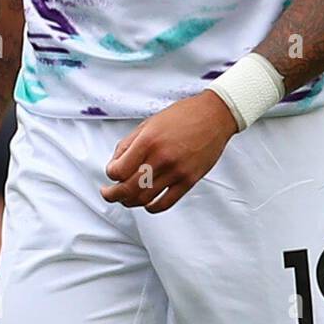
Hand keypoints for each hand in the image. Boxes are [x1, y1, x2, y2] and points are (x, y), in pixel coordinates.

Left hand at [99, 90, 238, 214]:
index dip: (110, 174)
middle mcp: (161, 158)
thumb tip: (115, 164)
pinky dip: (151, 207)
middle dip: (113, 194)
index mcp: (148, 141)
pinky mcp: (189, 180)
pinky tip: (147, 203)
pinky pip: (165, 203)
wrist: (214, 116)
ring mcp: (176, 171)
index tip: (111, 173)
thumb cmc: (182, 116)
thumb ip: (129, 143)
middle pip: (128, 188)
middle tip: (108, 193)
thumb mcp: (150, 123)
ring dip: (130, 202)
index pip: (119, 170)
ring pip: (144, 198)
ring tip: (126, 198)